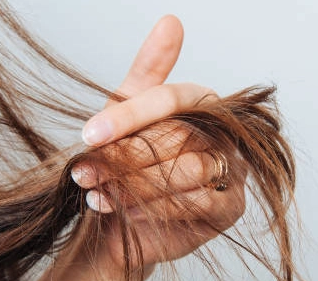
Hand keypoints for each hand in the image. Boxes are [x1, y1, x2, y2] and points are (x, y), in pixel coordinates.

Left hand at [72, 33, 244, 269]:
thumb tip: (171, 20)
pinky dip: (156, 208)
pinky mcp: (230, 208)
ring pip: (188, 169)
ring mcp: (232, 170)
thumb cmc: (128, 164)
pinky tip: (125, 212)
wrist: (124, 223)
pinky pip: (197, 203)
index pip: (171, 99)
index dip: (128, 116)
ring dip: (135, 184)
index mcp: (201, 103)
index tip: (89, 134)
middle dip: (126, 156)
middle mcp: (223, 133)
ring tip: (98, 191)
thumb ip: (147, 73)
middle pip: (179, 136)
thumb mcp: (126, 116)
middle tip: (85, 171)